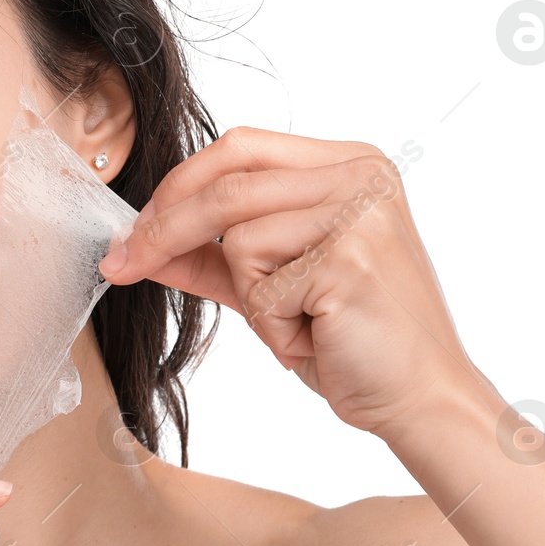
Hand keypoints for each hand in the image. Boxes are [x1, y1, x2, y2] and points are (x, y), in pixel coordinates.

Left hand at [99, 126, 479, 435]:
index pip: (240, 147)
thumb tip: (135, 242)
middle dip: (164, 229)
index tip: (134, 227)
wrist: (421, 398)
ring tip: (302, 323)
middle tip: (123, 262)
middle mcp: (361, 174)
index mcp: (348, 162)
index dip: (178, 185)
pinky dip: (273, 328)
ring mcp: (361, 212)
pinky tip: (319, 337)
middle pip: (227, 186)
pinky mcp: (352, 258)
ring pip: (239, 240)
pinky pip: (262, 290)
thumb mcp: (271, 285)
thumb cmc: (352, 340)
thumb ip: (210, 255)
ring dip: (252, 299)